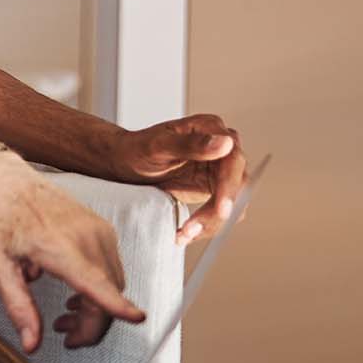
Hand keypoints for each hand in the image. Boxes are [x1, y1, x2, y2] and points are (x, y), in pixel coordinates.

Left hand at [0, 153, 145, 351]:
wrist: (7, 183)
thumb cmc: (2, 219)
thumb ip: (19, 307)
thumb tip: (32, 342)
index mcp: (59, 247)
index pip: (96, 281)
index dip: (118, 304)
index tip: (136, 318)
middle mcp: (86, 236)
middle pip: (109, 293)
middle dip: (93, 325)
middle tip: (67, 337)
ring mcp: (99, 230)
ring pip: (114, 284)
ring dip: (97, 308)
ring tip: (66, 317)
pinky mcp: (103, 229)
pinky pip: (112, 268)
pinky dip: (100, 288)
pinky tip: (76, 294)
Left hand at [113, 114, 246, 245]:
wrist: (125, 162)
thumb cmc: (137, 148)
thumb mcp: (158, 146)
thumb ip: (190, 144)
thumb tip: (225, 143)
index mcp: (211, 128)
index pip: (233, 160)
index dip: (229, 187)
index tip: (222, 209)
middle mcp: (221, 147)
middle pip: (237, 185)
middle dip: (218, 211)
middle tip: (194, 229)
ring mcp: (219, 168)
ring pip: (232, 202)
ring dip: (212, 223)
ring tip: (184, 233)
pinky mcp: (213, 187)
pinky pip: (219, 210)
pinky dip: (206, 224)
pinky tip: (186, 231)